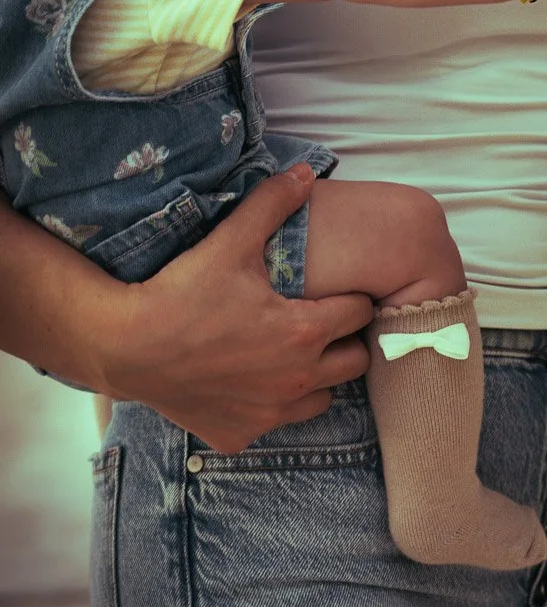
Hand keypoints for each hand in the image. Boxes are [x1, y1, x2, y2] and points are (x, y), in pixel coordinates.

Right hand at [99, 166, 372, 451]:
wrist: (125, 346)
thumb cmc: (182, 292)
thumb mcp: (230, 241)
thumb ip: (272, 204)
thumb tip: (305, 172)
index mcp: (304, 332)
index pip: (360, 313)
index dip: (350, 297)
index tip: (333, 290)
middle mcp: (297, 379)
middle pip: (356, 361)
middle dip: (345, 339)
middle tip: (319, 321)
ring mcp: (270, 413)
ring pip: (324, 398)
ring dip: (316, 376)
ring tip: (291, 352)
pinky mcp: (241, 435)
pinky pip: (275, 422)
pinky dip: (270, 405)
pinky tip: (249, 382)